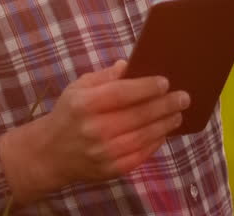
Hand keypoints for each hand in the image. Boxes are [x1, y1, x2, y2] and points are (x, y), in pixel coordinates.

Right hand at [0, 60, 189, 203]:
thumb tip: (129, 65)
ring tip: (178, 113)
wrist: (51, 153)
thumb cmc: (68, 114)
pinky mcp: (111, 169)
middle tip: (183, 97)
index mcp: (85, 104)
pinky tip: (163, 131)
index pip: (122, 93)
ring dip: (165, 124)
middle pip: (138, 115)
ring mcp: (103, 152)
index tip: (165, 82)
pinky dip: (155, 142)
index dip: (146, 87)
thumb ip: (104, 76)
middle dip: (165, 105)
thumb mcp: (78, 88)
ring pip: (143, 136)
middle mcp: (94, 129)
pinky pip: (140, 154)